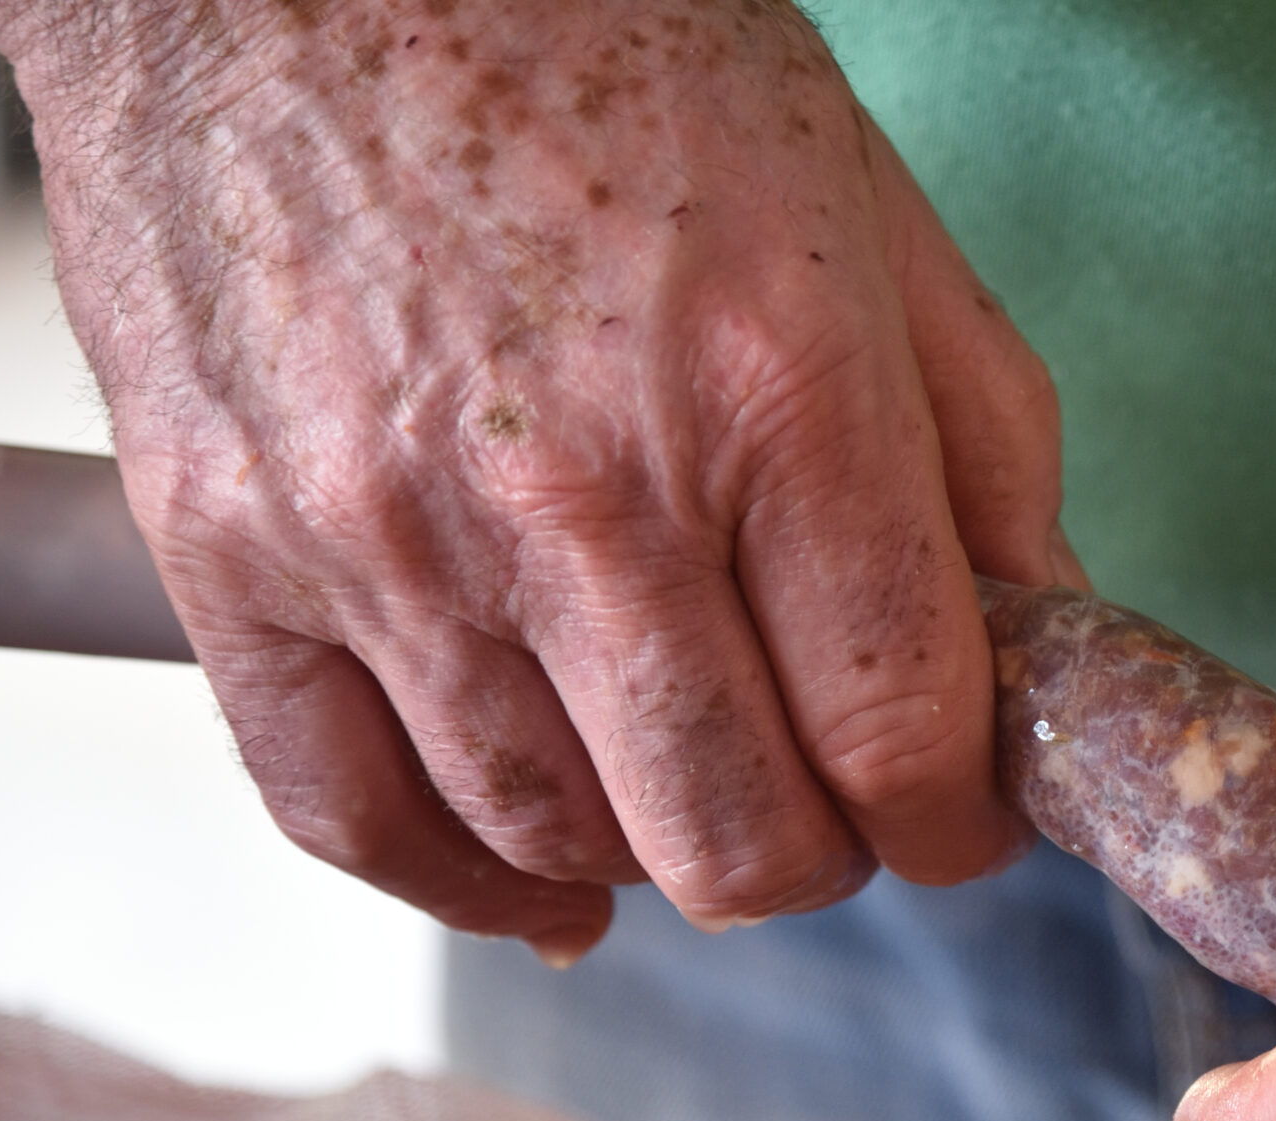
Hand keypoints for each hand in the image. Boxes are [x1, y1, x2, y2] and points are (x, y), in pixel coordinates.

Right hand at [0, 0, 1072, 959]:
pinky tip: (538, 877)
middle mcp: (584, 491)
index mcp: (779, 393)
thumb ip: (985, 454)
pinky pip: (349, 815)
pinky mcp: (230, 552)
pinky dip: (462, 881)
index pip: (903, 738)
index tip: (956, 817)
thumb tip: (1045, 657)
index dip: (957, 825)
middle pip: (737, 840)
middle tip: (830, 801)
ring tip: (684, 777)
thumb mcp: (868, 214)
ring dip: (655, 854)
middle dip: (820, 857)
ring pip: (559, 844)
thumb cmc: (598, 53)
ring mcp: (387, 534)